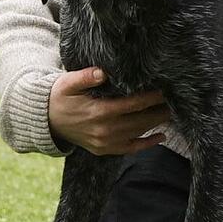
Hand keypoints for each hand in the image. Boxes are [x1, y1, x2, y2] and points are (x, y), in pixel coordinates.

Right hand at [49, 67, 170, 154]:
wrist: (47, 121)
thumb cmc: (60, 96)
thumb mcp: (67, 83)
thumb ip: (84, 76)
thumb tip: (102, 72)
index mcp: (99, 111)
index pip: (133, 104)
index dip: (151, 97)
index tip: (165, 88)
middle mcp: (105, 129)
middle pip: (141, 119)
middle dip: (159, 109)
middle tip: (176, 99)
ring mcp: (106, 142)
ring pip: (139, 132)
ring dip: (157, 122)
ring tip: (172, 111)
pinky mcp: (105, 149)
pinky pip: (131, 148)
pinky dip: (147, 143)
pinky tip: (162, 136)